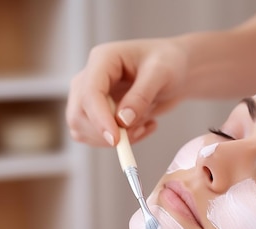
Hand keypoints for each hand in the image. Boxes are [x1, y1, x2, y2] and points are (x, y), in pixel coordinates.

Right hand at [66, 38, 188, 146]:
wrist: (176, 71)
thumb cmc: (170, 63)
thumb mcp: (162, 74)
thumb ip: (142, 95)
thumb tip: (122, 121)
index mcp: (103, 60)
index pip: (89, 93)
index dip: (99, 119)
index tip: (116, 140)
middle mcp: (91, 78)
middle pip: (78, 114)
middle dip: (105, 132)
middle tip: (139, 130)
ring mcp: (91, 97)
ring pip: (83, 130)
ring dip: (115, 138)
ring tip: (145, 125)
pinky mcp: (98, 113)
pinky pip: (97, 138)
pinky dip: (121, 141)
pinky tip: (142, 127)